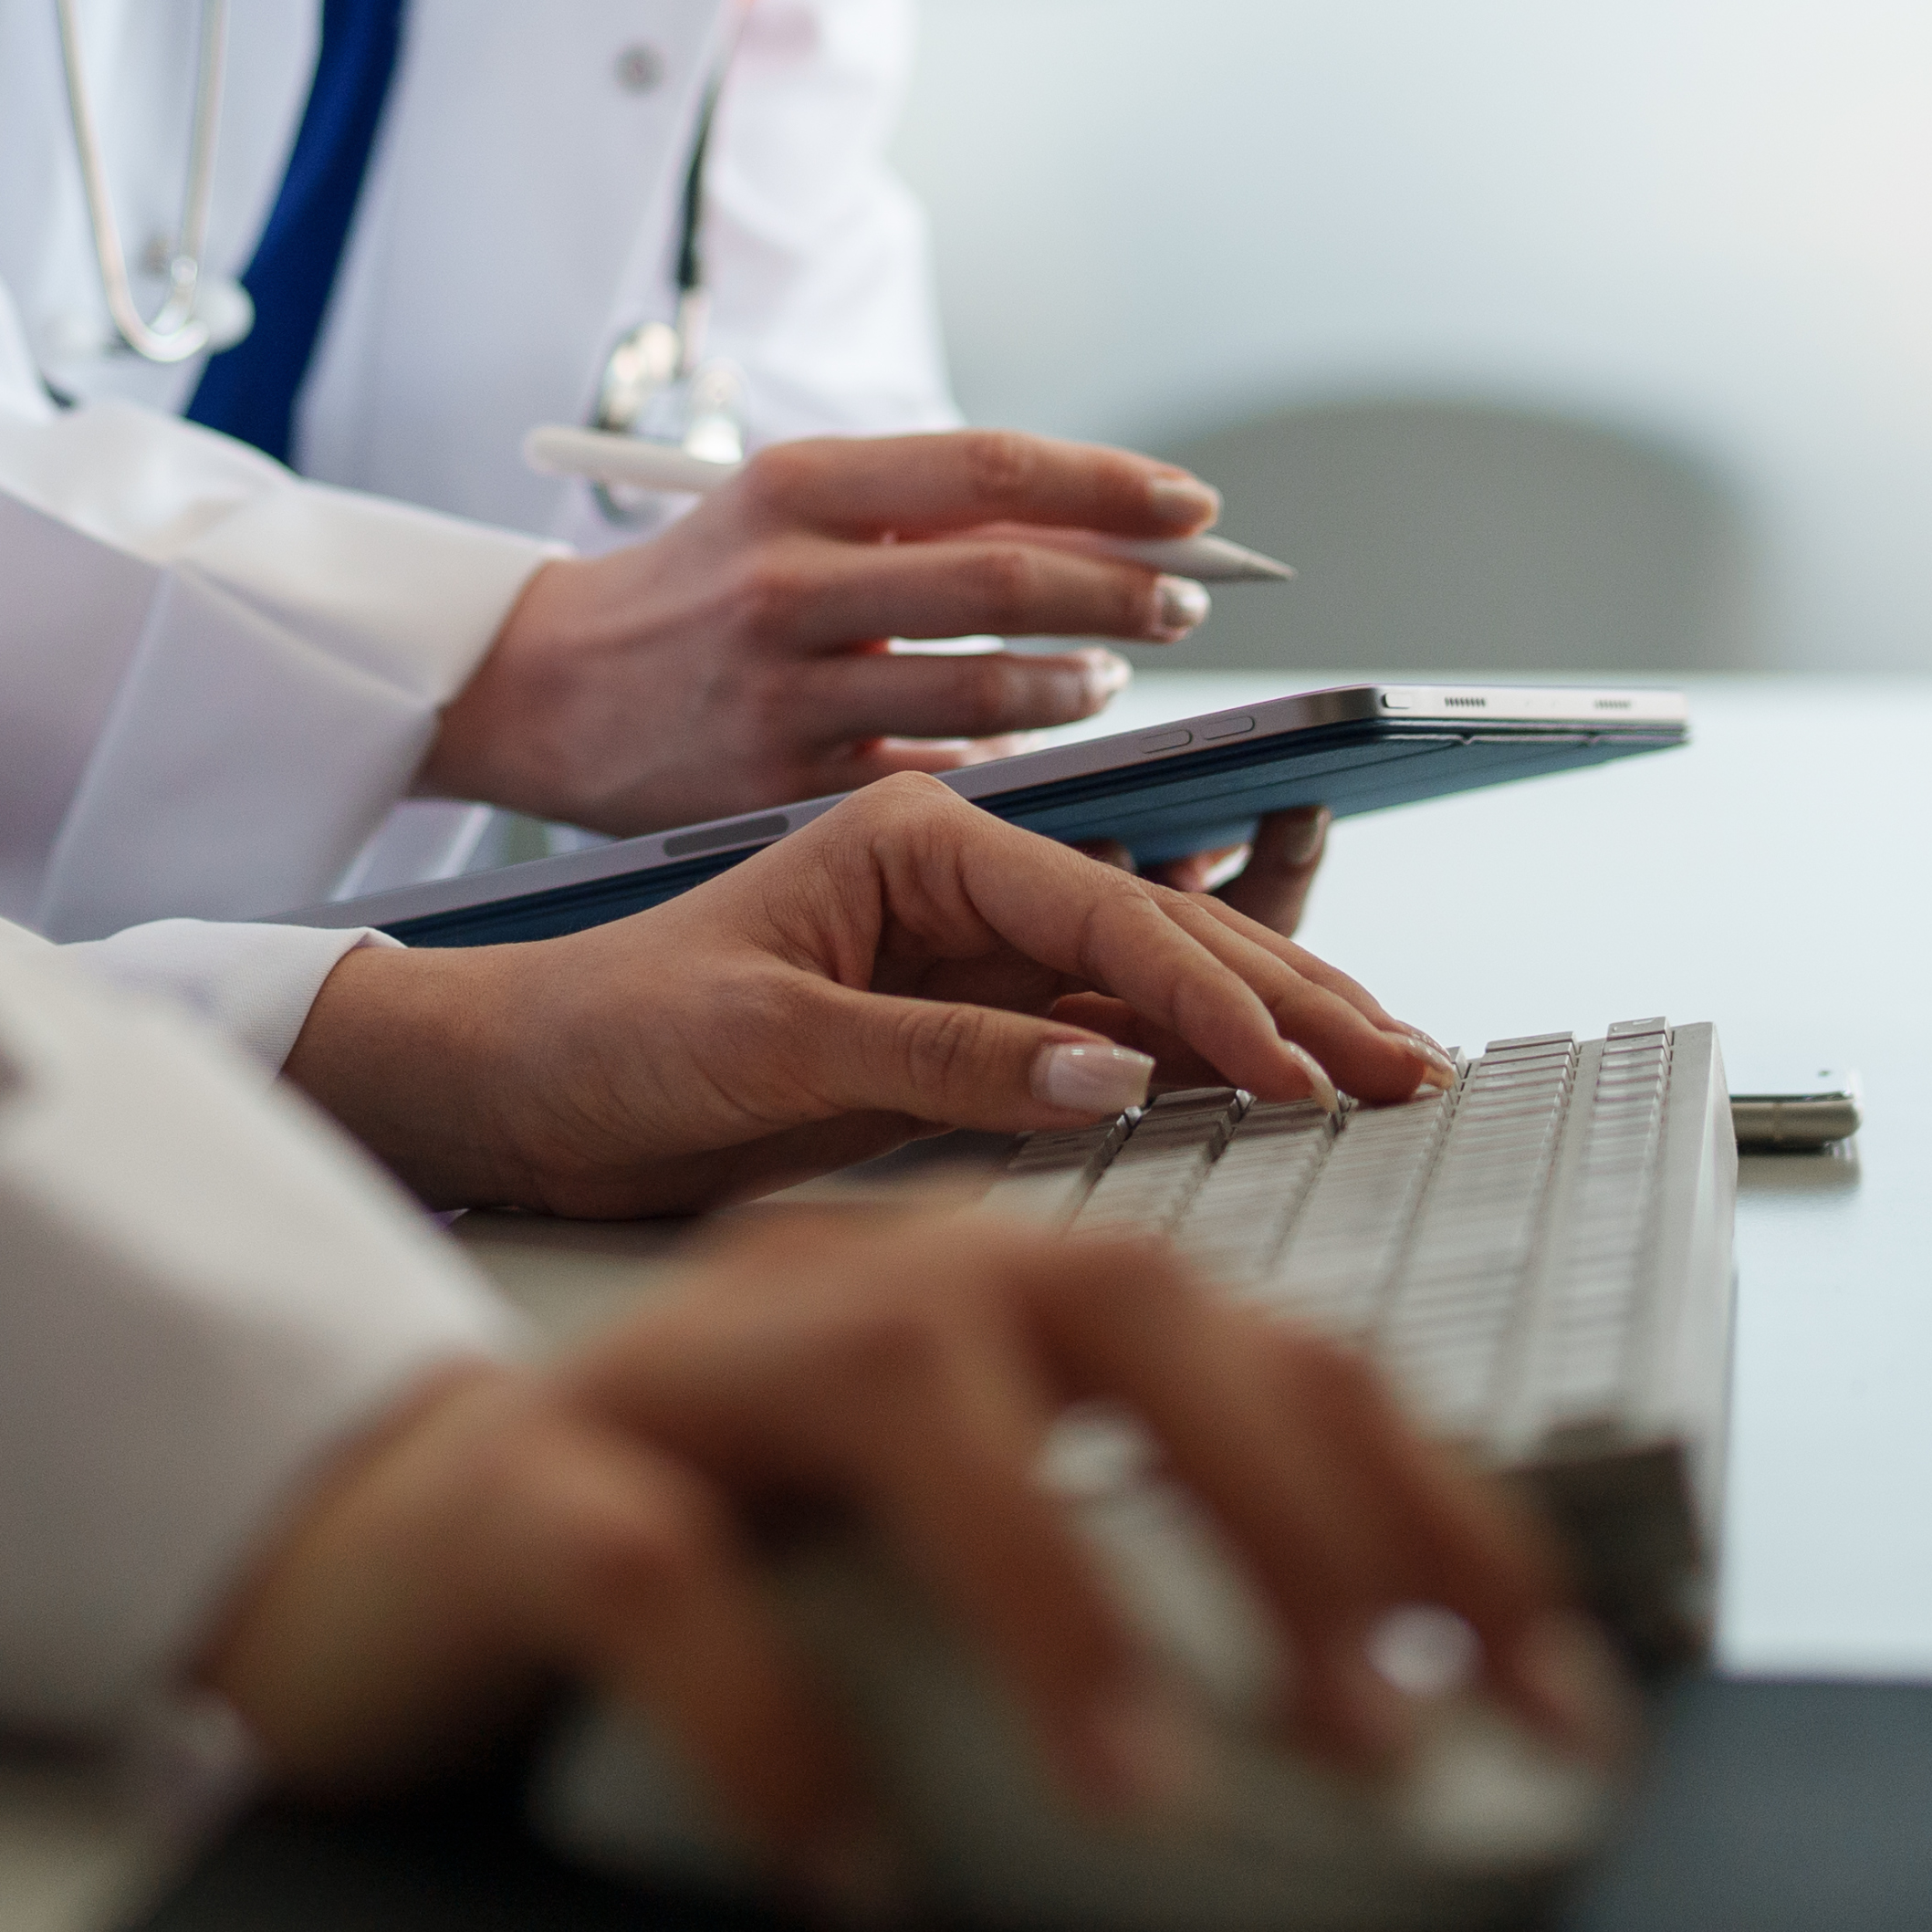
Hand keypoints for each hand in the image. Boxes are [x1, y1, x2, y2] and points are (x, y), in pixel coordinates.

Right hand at [194, 1205, 1621, 1904]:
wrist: (371, 1547)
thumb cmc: (704, 1552)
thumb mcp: (940, 1548)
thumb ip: (1128, 1570)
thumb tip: (1398, 1719)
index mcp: (985, 1283)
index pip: (1265, 1343)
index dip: (1431, 1506)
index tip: (1557, 1692)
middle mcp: (855, 1280)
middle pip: (1119, 1306)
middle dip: (1295, 1509)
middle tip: (1406, 1726)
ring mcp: (686, 1367)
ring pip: (902, 1395)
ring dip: (1053, 1586)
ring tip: (1152, 1790)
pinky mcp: (529, 1493)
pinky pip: (659, 1577)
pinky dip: (767, 1721)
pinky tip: (860, 1872)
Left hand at [278, 768, 1439, 1219]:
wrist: (522, 1092)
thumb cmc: (611, 1038)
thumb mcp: (767, 1047)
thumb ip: (942, 1058)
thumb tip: (1113, 1070)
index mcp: (918, 839)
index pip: (1104, 914)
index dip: (1210, 997)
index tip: (1294, 1070)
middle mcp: (961, 883)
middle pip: (1162, 929)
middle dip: (1293, 996)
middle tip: (1409, 1061)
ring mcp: (972, 961)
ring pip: (1156, 984)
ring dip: (1274, 1025)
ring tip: (1387, 1063)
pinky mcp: (967, 1033)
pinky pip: (1112, 1037)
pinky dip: (1204, 1061)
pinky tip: (1286, 1068)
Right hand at [422, 429, 1229, 834]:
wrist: (541, 688)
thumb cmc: (698, 587)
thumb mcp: (786, 512)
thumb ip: (922, 513)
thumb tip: (1102, 521)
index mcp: (795, 486)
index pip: (991, 468)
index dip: (1111, 486)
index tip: (1192, 505)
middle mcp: (787, 583)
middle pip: (1005, 580)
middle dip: (1123, 591)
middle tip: (1187, 598)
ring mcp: (781, 695)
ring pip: (983, 695)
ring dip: (1076, 685)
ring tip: (1106, 674)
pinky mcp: (776, 790)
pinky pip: (930, 782)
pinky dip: (1001, 767)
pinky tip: (1031, 751)